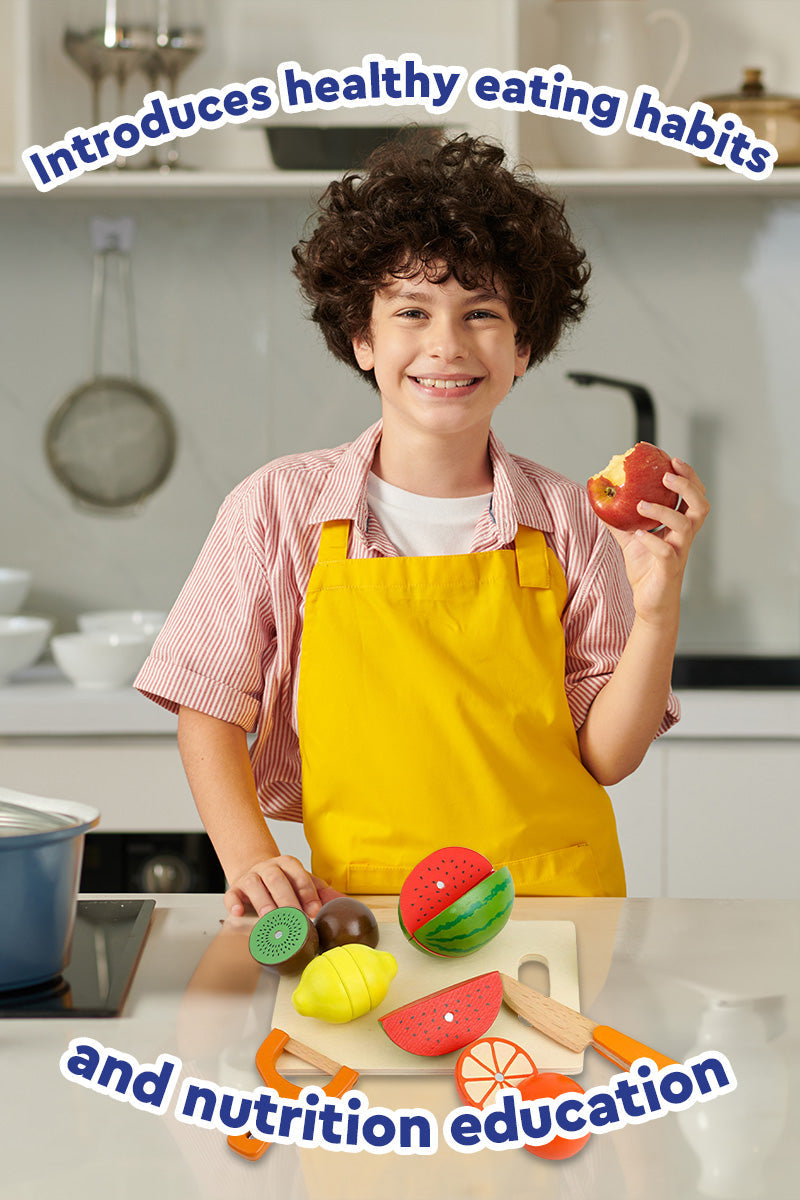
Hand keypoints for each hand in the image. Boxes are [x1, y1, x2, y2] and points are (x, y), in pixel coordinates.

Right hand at [224, 856, 343, 919]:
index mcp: (288, 864)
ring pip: (254, 884)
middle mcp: (268, 868)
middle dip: (286, 898)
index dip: (307, 892)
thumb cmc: (283, 883)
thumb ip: (323, 892)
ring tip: (269, 917)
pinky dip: (234, 903)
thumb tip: (345, 902)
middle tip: (294, 917)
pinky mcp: (235, 889)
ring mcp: (250, 877)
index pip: (299, 874)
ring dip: (263, 901)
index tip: (314, 910)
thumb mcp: (304, 882)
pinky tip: (239, 913)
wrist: (255, 872)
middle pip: (276, 879)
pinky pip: (231, 894)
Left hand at [605, 457, 709, 625]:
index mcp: (680, 527)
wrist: (649, 603)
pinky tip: (638, 535)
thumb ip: (619, 520)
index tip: (673, 460)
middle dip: (688, 486)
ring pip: (686, 525)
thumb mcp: (629, 539)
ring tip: (641, 504)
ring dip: (664, 510)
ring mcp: (679, 552)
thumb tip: (599, 499)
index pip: (694, 496)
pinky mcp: (669, 569)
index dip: (689, 477)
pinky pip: (667, 552)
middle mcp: (684, 537)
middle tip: (667, 475)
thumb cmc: (646, 569)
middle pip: (700, 506)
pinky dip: (652, 541)